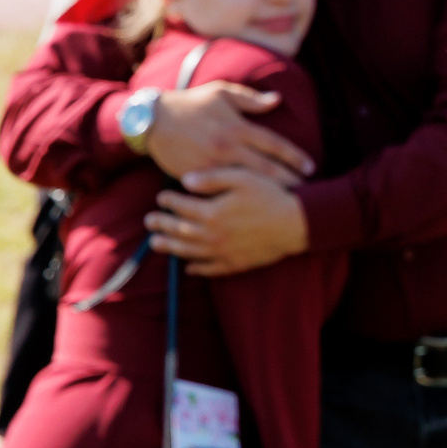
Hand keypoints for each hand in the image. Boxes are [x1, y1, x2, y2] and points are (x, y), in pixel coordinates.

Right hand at [143, 82, 312, 186]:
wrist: (151, 120)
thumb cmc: (189, 103)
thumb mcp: (220, 92)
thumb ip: (250, 98)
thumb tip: (277, 100)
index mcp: (236, 127)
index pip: (274, 144)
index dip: (295, 157)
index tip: (311, 168)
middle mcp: (227, 147)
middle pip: (266, 169)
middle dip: (288, 181)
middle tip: (306, 193)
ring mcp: (211, 165)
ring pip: (246, 183)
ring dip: (265, 192)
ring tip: (283, 202)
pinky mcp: (196, 177)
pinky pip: (220, 190)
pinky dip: (236, 198)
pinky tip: (250, 206)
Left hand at [145, 167, 309, 276]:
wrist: (297, 223)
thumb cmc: (270, 196)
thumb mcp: (242, 178)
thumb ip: (211, 178)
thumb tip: (184, 180)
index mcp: (212, 213)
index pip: (181, 207)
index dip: (168, 202)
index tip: (161, 198)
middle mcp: (214, 235)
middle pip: (180, 231)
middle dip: (162, 225)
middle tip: (149, 221)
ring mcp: (224, 252)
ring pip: (190, 252)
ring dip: (170, 248)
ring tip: (156, 244)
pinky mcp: (236, 264)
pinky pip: (211, 269)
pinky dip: (198, 269)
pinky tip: (188, 268)